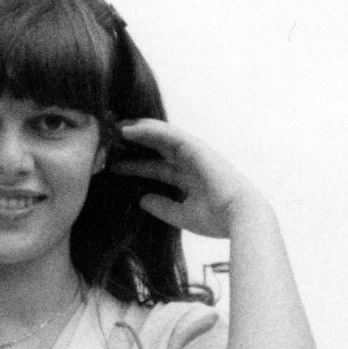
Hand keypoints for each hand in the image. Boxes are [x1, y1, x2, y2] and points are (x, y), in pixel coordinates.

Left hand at [109, 120, 267, 239]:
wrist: (240, 217)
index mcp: (188, 178)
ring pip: (158, 135)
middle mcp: (190, 161)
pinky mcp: (194, 146)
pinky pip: (165, 133)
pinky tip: (127, 129)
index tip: (113, 165)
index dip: (135, 165)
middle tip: (107, 141)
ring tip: (112, 129)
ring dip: (135, 130)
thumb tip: (142, 199)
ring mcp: (192, 151)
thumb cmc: (217, 220)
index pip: (156, 168)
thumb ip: (163, 206)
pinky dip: (146, 129)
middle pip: (154, 148)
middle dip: (132, 144)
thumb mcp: (182, 215)